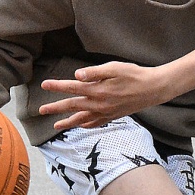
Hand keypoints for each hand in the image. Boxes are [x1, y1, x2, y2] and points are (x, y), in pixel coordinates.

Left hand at [39, 62, 173, 128]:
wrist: (153, 89)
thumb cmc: (134, 74)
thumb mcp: (115, 67)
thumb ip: (95, 72)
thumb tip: (76, 75)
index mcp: (98, 90)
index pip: (72, 88)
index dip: (57, 86)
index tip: (44, 85)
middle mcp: (100, 104)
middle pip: (73, 106)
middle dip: (56, 108)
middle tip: (41, 111)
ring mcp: (106, 112)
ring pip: (82, 119)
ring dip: (68, 123)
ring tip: (56, 127)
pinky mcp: (113, 115)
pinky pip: (96, 123)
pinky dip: (86, 125)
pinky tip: (81, 125)